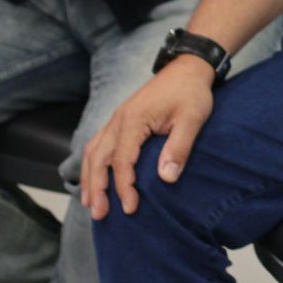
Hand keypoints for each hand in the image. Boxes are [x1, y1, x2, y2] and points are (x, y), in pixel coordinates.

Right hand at [80, 56, 216, 219]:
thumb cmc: (191, 92)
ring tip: (89, 203)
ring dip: (89, 178)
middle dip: (97, 188)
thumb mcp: (193, 117)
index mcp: (134, 119)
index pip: (122, 160)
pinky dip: (92, 163)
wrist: (188, 67)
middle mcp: (119, 119)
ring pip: (93, 151)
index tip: (131, 208)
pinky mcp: (120, 119)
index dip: (123, 186)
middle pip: (99, 158)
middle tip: (98, 214)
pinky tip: (92, 178)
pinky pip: (98, 143)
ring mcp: (117, 118)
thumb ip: (180, 146)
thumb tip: (166, 178)